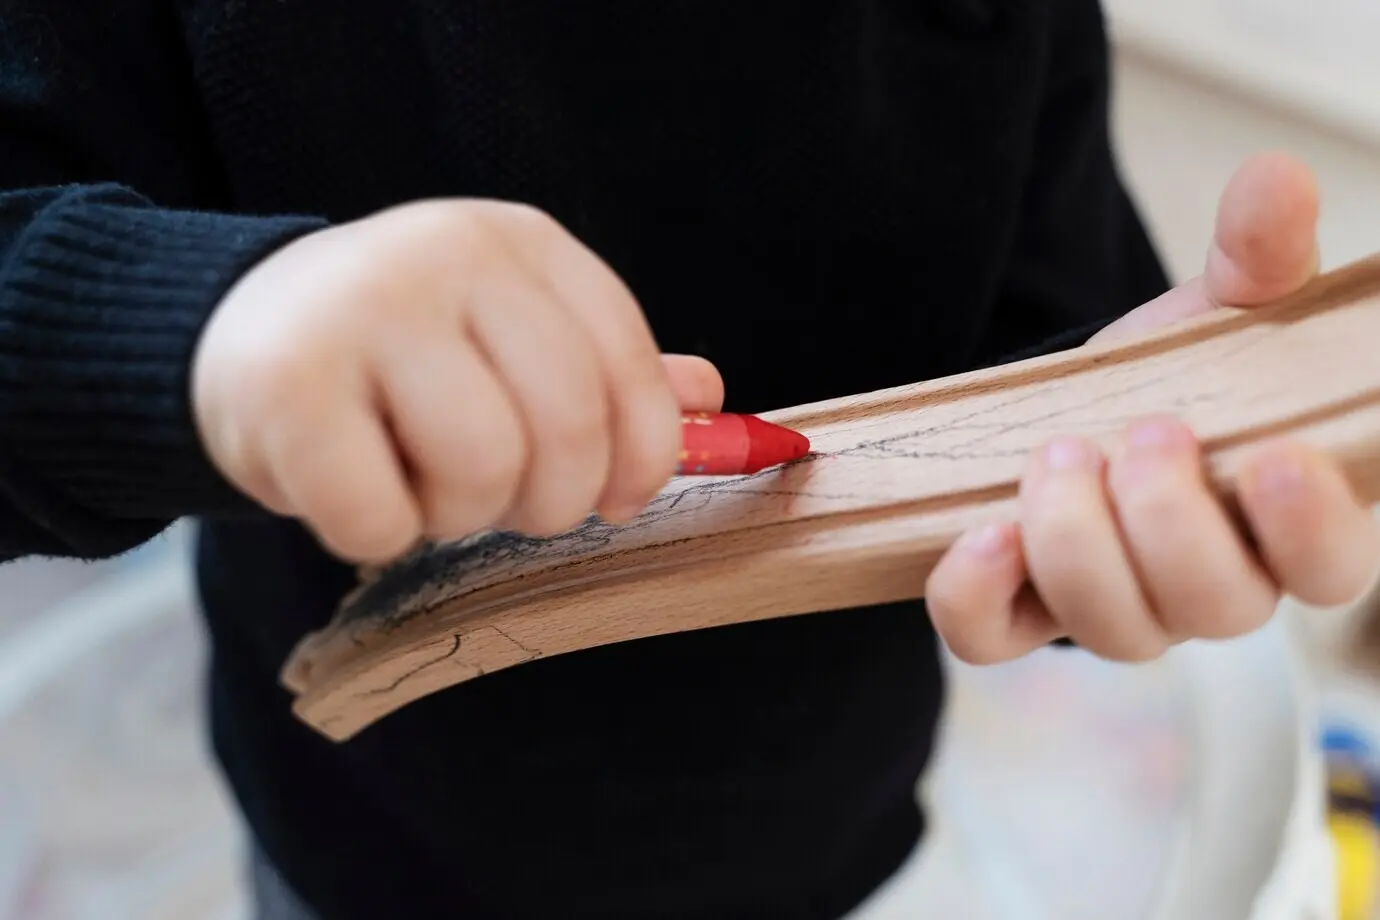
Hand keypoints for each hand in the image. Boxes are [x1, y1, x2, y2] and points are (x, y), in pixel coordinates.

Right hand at [192, 199, 722, 562]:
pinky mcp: (286, 385)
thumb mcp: (507, 336)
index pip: (628, 366)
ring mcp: (365, 310)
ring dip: (460, 514)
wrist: (238, 326)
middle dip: (551, 499)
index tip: (618, 498)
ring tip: (419, 481)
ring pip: (483, 470)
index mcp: (522, 244)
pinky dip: (378, 532)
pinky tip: (351, 487)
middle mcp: (451, 255)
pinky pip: (380, 516)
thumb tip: (709, 398)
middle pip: (569, 427)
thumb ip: (601, 368)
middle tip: (501, 498)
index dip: (643, 457)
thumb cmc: (401, 350)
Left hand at [927, 153, 1379, 663]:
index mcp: (1291, 526)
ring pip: (1114, 630)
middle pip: (1217, 608)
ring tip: (1060, 453)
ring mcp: (1120, 609)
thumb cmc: (1180, 374)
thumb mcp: (1224, 311)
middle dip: (1172, 522)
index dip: (1312, 532)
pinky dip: (979, 598)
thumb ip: (1259, 258)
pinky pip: (997, 638)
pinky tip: (982, 534)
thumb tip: (1276, 182)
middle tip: (1142, 432)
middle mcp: (1215, 588)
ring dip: (1080, 543)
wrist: (1082, 404)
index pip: (1330, 568)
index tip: (1274, 459)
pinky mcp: (1026, 609)